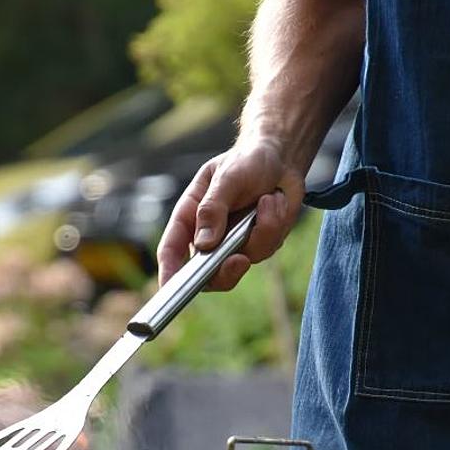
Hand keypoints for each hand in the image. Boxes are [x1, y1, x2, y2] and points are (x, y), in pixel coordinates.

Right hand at [156, 138, 304, 289]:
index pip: (171, 251)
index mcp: (189, 218)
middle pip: (206, 274)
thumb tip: (204, 244)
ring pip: (243, 260)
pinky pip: (267, 248)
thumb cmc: (245, 162)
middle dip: (224, 272)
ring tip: (268, 199)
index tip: (170, 290)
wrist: (281, 159)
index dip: (168, 273)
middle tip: (239, 260)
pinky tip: (274, 202)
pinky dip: (275, 225)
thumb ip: (213, 209)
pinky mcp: (258, 244)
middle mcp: (208, 236)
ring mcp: (233, 244)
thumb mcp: (226, 177)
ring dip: (262, 230)